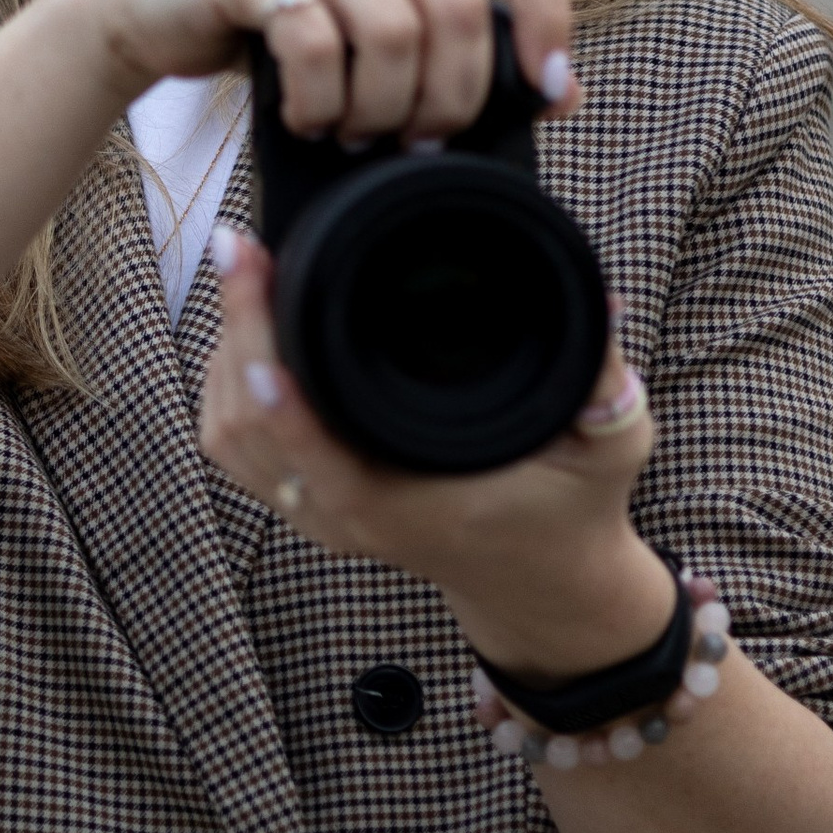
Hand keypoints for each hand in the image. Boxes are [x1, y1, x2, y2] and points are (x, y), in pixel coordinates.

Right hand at [48, 0, 578, 143]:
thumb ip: (453, 38)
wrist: (147, 1)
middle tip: (413, 142)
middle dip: (448, 98)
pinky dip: (320, 103)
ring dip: (379, 110)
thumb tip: (562, 93)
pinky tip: (306, 118)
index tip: (543, 88)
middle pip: (456, 9)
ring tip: (352, 133)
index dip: (546, 18)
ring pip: (393, 35)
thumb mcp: (372, 15)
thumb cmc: (271, 17)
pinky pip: (317, 47)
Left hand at [199, 230, 675, 684]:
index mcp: (402, 508)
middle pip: (248, 425)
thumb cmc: (572, 513)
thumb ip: (604, 383)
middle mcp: (344, 516)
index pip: (310, 450)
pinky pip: (235, 446)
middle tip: (240, 247)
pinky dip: (225, 385)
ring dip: (223, 353)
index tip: (259, 301)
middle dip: (236, 331)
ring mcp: (316, 514)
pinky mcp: (305, 502)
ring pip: (227, 434)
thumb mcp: (609, 449)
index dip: (275, 384)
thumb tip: (600, 301)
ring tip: (242, 275)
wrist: (544, 585)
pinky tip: (244, 331)